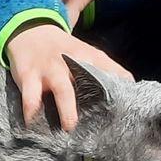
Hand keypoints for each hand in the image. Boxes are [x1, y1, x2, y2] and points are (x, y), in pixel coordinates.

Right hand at [4, 22, 130, 130]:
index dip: (122, 86)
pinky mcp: (29, 76)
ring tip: (70, 129)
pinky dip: (31, 112)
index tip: (129, 108)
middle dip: (102, 96)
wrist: (31, 31)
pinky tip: (33, 126)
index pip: (112, 70)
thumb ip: (108, 70)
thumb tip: (132, 89)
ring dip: (67, 110)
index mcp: (89, 56)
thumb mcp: (87, 53)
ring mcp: (50, 69)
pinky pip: (30, 97)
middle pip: (88, 79)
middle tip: (100, 126)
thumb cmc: (65, 50)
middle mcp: (72, 62)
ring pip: (62, 89)